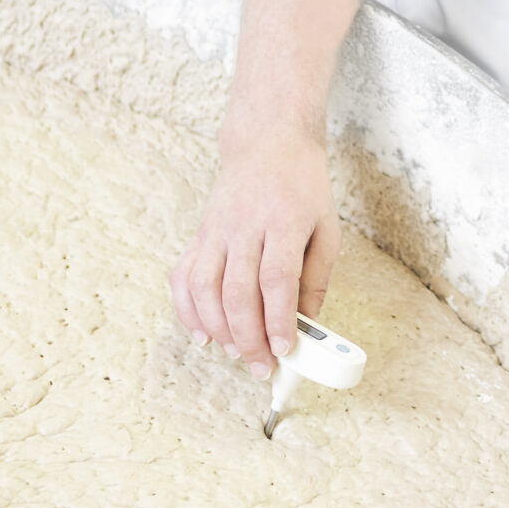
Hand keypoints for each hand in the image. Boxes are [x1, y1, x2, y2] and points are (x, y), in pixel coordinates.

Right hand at [168, 126, 338, 379]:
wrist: (268, 141)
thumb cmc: (302, 186)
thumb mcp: (325, 225)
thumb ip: (316, 275)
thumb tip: (308, 323)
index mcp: (283, 222)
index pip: (276, 278)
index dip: (278, 318)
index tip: (284, 349)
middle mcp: (244, 226)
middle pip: (238, 290)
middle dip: (248, 336)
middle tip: (261, 366)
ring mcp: (216, 229)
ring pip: (205, 287)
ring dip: (218, 328)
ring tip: (236, 352)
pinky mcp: (199, 234)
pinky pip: (183, 276)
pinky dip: (187, 309)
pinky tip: (201, 333)